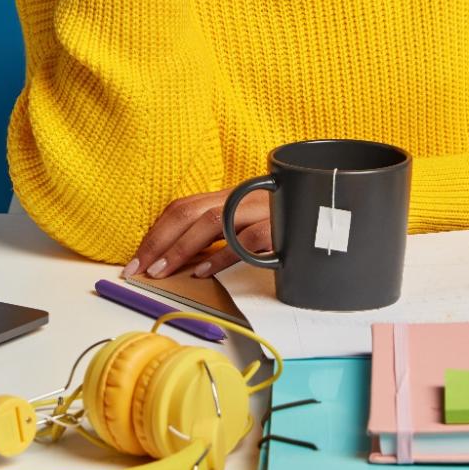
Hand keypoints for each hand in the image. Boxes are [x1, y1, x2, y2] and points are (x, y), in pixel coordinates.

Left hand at [124, 186, 271, 280]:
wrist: (332, 213)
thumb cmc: (285, 223)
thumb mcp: (248, 222)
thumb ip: (220, 233)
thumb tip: (180, 259)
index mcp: (230, 196)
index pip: (182, 207)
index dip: (155, 233)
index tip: (136, 259)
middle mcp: (242, 199)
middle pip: (190, 211)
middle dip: (159, 240)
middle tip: (140, 269)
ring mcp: (260, 211)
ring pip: (213, 221)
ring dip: (182, 248)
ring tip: (162, 271)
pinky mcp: (279, 228)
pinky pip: (247, 241)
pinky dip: (223, 256)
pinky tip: (204, 273)